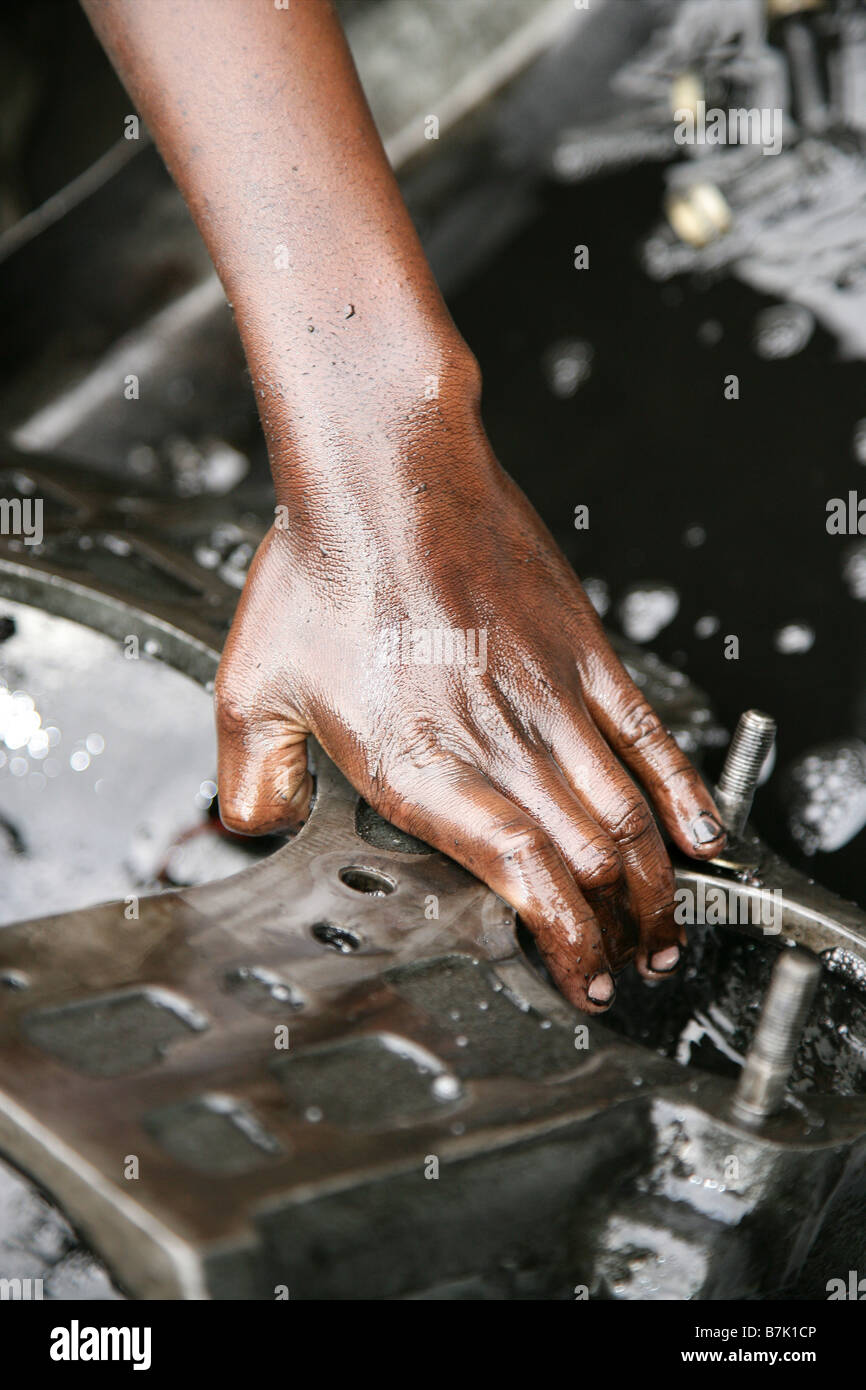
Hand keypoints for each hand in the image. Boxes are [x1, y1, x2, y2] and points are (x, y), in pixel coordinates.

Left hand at [215, 366, 725, 1013]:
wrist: (385, 476)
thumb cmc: (322, 572)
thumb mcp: (250, 690)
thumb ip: (253, 779)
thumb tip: (257, 825)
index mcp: (422, 767)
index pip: (519, 877)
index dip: (561, 938)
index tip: (578, 976)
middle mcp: (497, 744)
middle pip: (586, 859)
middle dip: (616, 929)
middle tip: (630, 965)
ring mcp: (551, 699)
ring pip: (627, 812)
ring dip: (654, 883)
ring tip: (664, 928)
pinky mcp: (582, 653)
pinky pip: (647, 734)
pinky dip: (681, 790)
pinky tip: (699, 832)